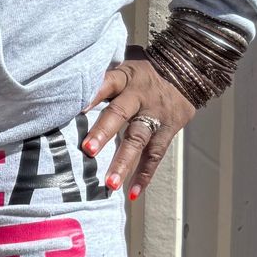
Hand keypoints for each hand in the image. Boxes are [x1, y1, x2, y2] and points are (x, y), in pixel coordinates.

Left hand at [84, 52, 195, 201]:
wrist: (187, 69)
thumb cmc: (144, 70)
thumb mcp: (126, 63)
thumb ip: (104, 77)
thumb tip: (68, 90)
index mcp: (126, 77)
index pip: (106, 83)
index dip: (91, 95)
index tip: (76, 110)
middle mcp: (140, 95)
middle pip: (120, 113)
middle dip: (104, 132)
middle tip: (88, 151)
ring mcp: (155, 114)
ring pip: (139, 139)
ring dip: (124, 162)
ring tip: (110, 184)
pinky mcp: (169, 129)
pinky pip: (156, 155)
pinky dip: (145, 175)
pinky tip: (133, 193)